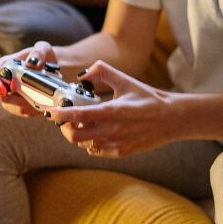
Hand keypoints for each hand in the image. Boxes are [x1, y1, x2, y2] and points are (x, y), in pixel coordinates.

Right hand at [0, 41, 58, 118]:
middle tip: (32, 96)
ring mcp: (10, 94)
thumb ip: (39, 52)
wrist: (53, 68)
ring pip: (11, 106)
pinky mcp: (19, 105)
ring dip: (25, 105)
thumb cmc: (44, 56)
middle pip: (0, 95)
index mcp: (6, 64)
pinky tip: (42, 104)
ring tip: (41, 99)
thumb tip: (32, 64)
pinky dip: (32, 110)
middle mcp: (5, 80)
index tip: (4, 90)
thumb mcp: (44, 48)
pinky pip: (21, 111)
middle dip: (14, 98)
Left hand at [51, 60, 180, 156]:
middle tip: (65, 118)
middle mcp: (113, 130)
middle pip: (75, 136)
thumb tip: (83, 74)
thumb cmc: (148, 98)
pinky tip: (94, 132)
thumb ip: (103, 71)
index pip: (79, 115)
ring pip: (84, 144)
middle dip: (65, 127)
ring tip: (80, 124)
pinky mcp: (121, 152)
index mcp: (113, 111)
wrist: (172, 119)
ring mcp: (117, 144)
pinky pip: (96, 151)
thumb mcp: (126, 80)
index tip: (49, 112)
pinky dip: (90, 142)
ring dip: (77, 135)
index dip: (61, 114)